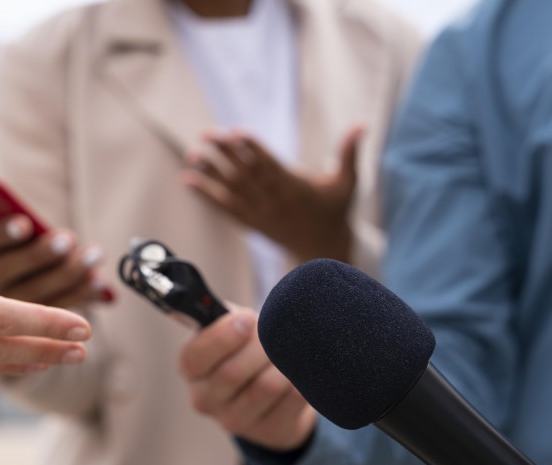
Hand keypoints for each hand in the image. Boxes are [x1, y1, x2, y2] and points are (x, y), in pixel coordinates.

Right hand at [179, 309, 314, 449]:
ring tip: (291, 350)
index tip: (248, 319)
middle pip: (233, 373)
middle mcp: (206, 399)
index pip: (195, 357)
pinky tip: (301, 370)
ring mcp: (235, 421)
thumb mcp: (228, 327)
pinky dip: (303, 379)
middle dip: (262, 346)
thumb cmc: (246, 349)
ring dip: (285, 362)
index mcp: (191, 370)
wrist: (273, 390)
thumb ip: (219, 315)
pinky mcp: (269, 432)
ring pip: (266, 387)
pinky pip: (294, 400)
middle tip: (277, 332)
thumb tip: (210, 309)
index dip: (222, 337)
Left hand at [181, 126, 362, 262]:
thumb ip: (349, 153)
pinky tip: (189, 181)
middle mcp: (274, 200)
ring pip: (232, 190)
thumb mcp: (347, 183)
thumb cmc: (335, 212)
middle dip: (224, 154)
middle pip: (245, 174)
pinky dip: (207, 195)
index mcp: (295, 187)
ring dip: (210, 173)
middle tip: (205, 134)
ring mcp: (260, 213)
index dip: (253, 149)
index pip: (270, 164)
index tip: (236, 133)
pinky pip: (225, 209)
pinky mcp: (251, 223)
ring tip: (192, 155)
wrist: (322, 252)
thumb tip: (362, 124)